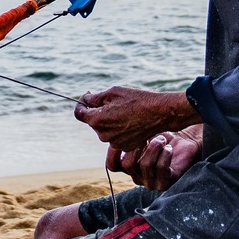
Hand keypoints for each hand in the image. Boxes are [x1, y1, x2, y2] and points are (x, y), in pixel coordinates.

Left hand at [74, 86, 198, 149]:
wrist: (160, 113)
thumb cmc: (137, 100)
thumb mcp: (113, 92)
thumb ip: (95, 97)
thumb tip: (85, 100)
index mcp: (97, 120)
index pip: (79, 113)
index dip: (81, 104)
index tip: (87, 98)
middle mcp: (103, 134)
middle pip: (93, 122)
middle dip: (98, 112)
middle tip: (113, 102)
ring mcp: (114, 142)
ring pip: (105, 130)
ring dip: (109, 121)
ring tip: (125, 111)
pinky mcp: (124, 146)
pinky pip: (116, 136)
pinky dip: (119, 129)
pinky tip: (131, 121)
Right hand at [111, 126, 204, 189]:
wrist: (186, 140)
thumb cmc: (163, 136)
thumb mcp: (143, 134)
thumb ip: (129, 136)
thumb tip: (115, 131)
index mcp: (129, 166)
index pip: (112, 166)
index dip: (113, 153)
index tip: (120, 138)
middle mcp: (138, 177)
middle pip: (127, 165)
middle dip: (137, 146)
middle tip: (147, 136)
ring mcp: (152, 182)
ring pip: (145, 165)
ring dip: (154, 147)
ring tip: (162, 140)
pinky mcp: (167, 182)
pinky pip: (161, 168)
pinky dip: (165, 155)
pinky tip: (169, 148)